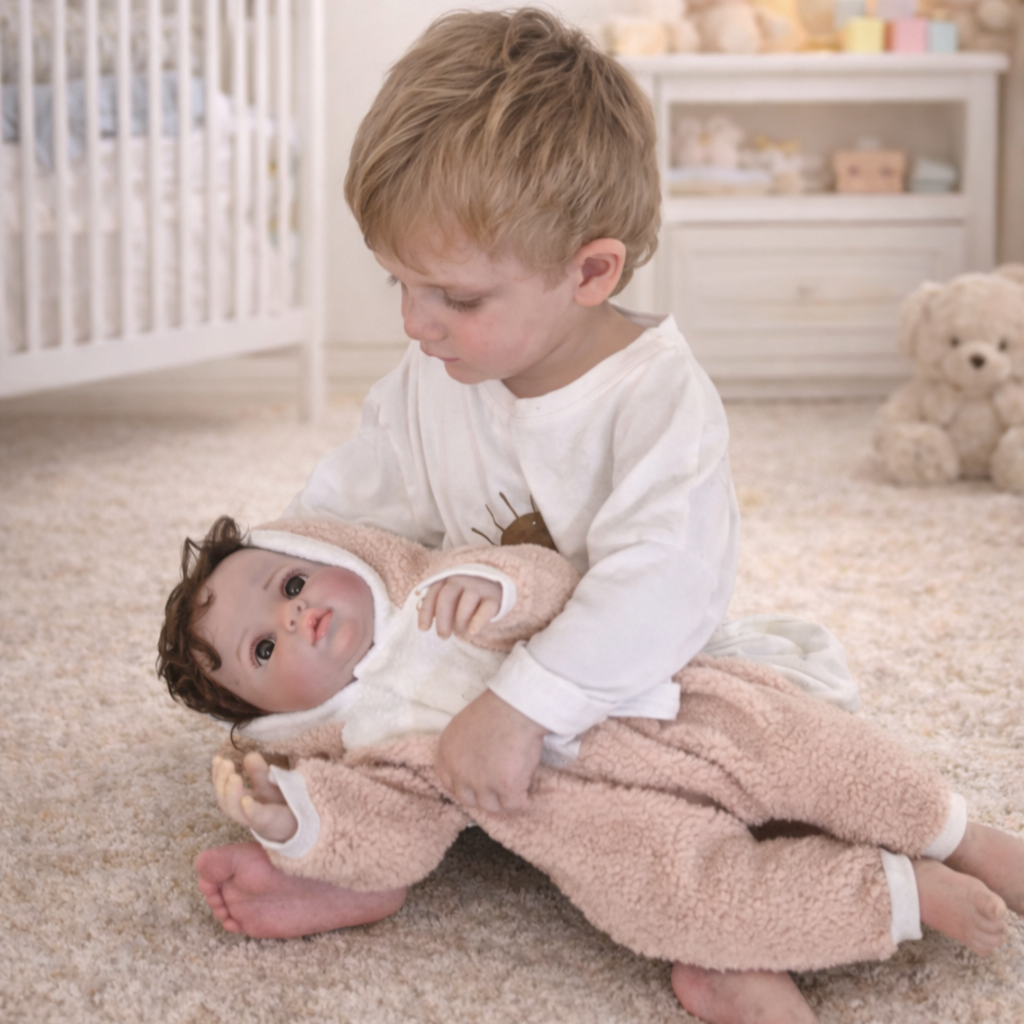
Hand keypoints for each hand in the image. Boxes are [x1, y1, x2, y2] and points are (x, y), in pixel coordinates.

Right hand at [211, 752, 298, 842]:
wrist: (300, 824)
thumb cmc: (280, 802)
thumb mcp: (268, 784)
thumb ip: (258, 771)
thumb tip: (249, 755)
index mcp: (242, 799)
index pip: (223, 789)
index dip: (218, 774)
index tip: (217, 759)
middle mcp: (245, 811)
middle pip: (225, 800)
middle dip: (221, 781)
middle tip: (225, 763)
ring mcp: (256, 819)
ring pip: (236, 811)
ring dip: (231, 794)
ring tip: (233, 777)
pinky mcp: (270, 823)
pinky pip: (258, 818)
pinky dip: (250, 810)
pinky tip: (246, 800)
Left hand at [418, 575, 501, 638]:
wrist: (498, 585)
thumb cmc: (468, 594)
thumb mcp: (452, 596)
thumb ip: (437, 603)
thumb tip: (421, 617)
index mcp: (448, 579)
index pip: (434, 592)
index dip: (426, 611)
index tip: (423, 629)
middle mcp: (463, 580)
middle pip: (447, 596)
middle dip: (442, 618)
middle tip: (443, 636)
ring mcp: (479, 587)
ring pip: (466, 601)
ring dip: (459, 620)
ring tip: (460, 633)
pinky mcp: (495, 598)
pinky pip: (486, 608)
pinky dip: (478, 620)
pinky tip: (472, 631)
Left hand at [435, 689, 545, 812]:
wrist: (516, 707)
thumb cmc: (495, 708)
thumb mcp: (464, 725)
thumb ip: (463, 747)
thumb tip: (475, 760)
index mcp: (447, 753)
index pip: (448, 782)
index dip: (464, 787)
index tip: (476, 787)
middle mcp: (460, 772)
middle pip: (468, 798)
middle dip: (482, 797)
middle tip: (497, 793)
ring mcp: (482, 782)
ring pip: (490, 806)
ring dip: (502, 803)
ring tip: (516, 795)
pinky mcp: (506, 787)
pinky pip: (513, 805)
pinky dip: (522, 803)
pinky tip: (528, 797)